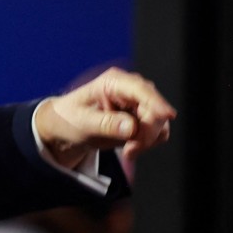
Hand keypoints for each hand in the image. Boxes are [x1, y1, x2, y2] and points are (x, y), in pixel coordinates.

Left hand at [34, 67, 176, 168]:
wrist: (66, 129)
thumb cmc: (68, 118)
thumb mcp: (82, 122)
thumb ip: (106, 124)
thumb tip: (131, 127)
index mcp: (113, 82)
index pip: (141, 89)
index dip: (156, 102)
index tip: (166, 115)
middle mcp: (130, 90)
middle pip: (155, 109)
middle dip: (147, 133)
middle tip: (131, 150)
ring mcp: (138, 104)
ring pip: (160, 123)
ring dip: (147, 140)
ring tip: (128, 150)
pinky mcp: (142, 119)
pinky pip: (157, 132)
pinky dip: (148, 143)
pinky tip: (130, 148)